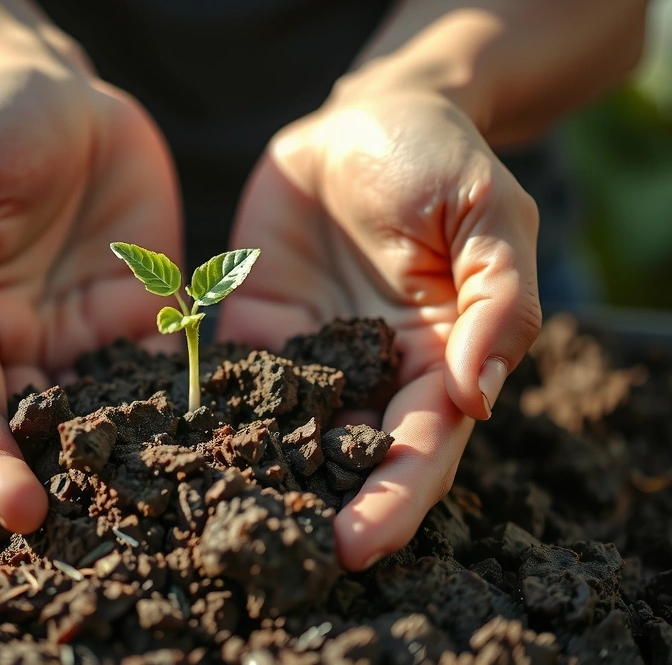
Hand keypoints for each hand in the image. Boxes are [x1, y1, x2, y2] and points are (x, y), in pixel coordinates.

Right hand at [0, 45, 180, 532]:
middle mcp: (25, 349)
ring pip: (109, 416)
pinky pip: (171, 367)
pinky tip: (226, 432)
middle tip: (100, 531)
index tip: (19, 508)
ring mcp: (90, 336)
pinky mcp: (150, 311)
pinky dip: (192, 401)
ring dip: (135, 458)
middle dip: (65, 485)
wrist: (54, 89)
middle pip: (39, 436)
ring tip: (176, 500)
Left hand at [218, 66, 541, 569]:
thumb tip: (476, 394)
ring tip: (217, 519)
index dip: (396, 496)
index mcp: (442, 359)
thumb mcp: (489, 213)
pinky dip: (210, 418)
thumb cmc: (441, 159)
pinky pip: (231, 382)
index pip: (423, 445)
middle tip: (283, 555)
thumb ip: (498, 299)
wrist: (364, 117)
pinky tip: (173, 450)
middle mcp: (374, 373)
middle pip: (352, 458)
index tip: (360, 542)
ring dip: (261, 477)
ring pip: (287, 434)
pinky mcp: (255, 331)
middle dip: (324, 508)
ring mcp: (310, 357)